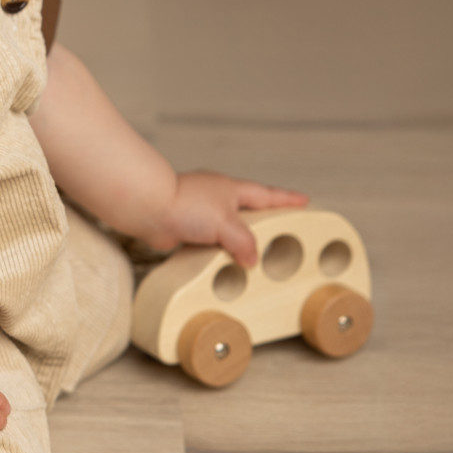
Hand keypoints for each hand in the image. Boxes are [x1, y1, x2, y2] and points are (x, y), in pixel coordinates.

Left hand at [145, 170, 308, 267]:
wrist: (148, 209)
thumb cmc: (184, 205)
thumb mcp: (225, 223)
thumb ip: (244, 241)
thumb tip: (252, 259)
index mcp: (232, 189)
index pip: (267, 195)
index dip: (287, 200)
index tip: (304, 200)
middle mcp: (218, 198)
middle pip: (249, 211)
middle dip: (265, 221)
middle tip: (282, 231)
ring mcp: (202, 213)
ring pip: (229, 228)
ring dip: (240, 241)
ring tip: (254, 256)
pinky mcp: (188, 228)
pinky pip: (211, 241)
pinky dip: (220, 251)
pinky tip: (224, 262)